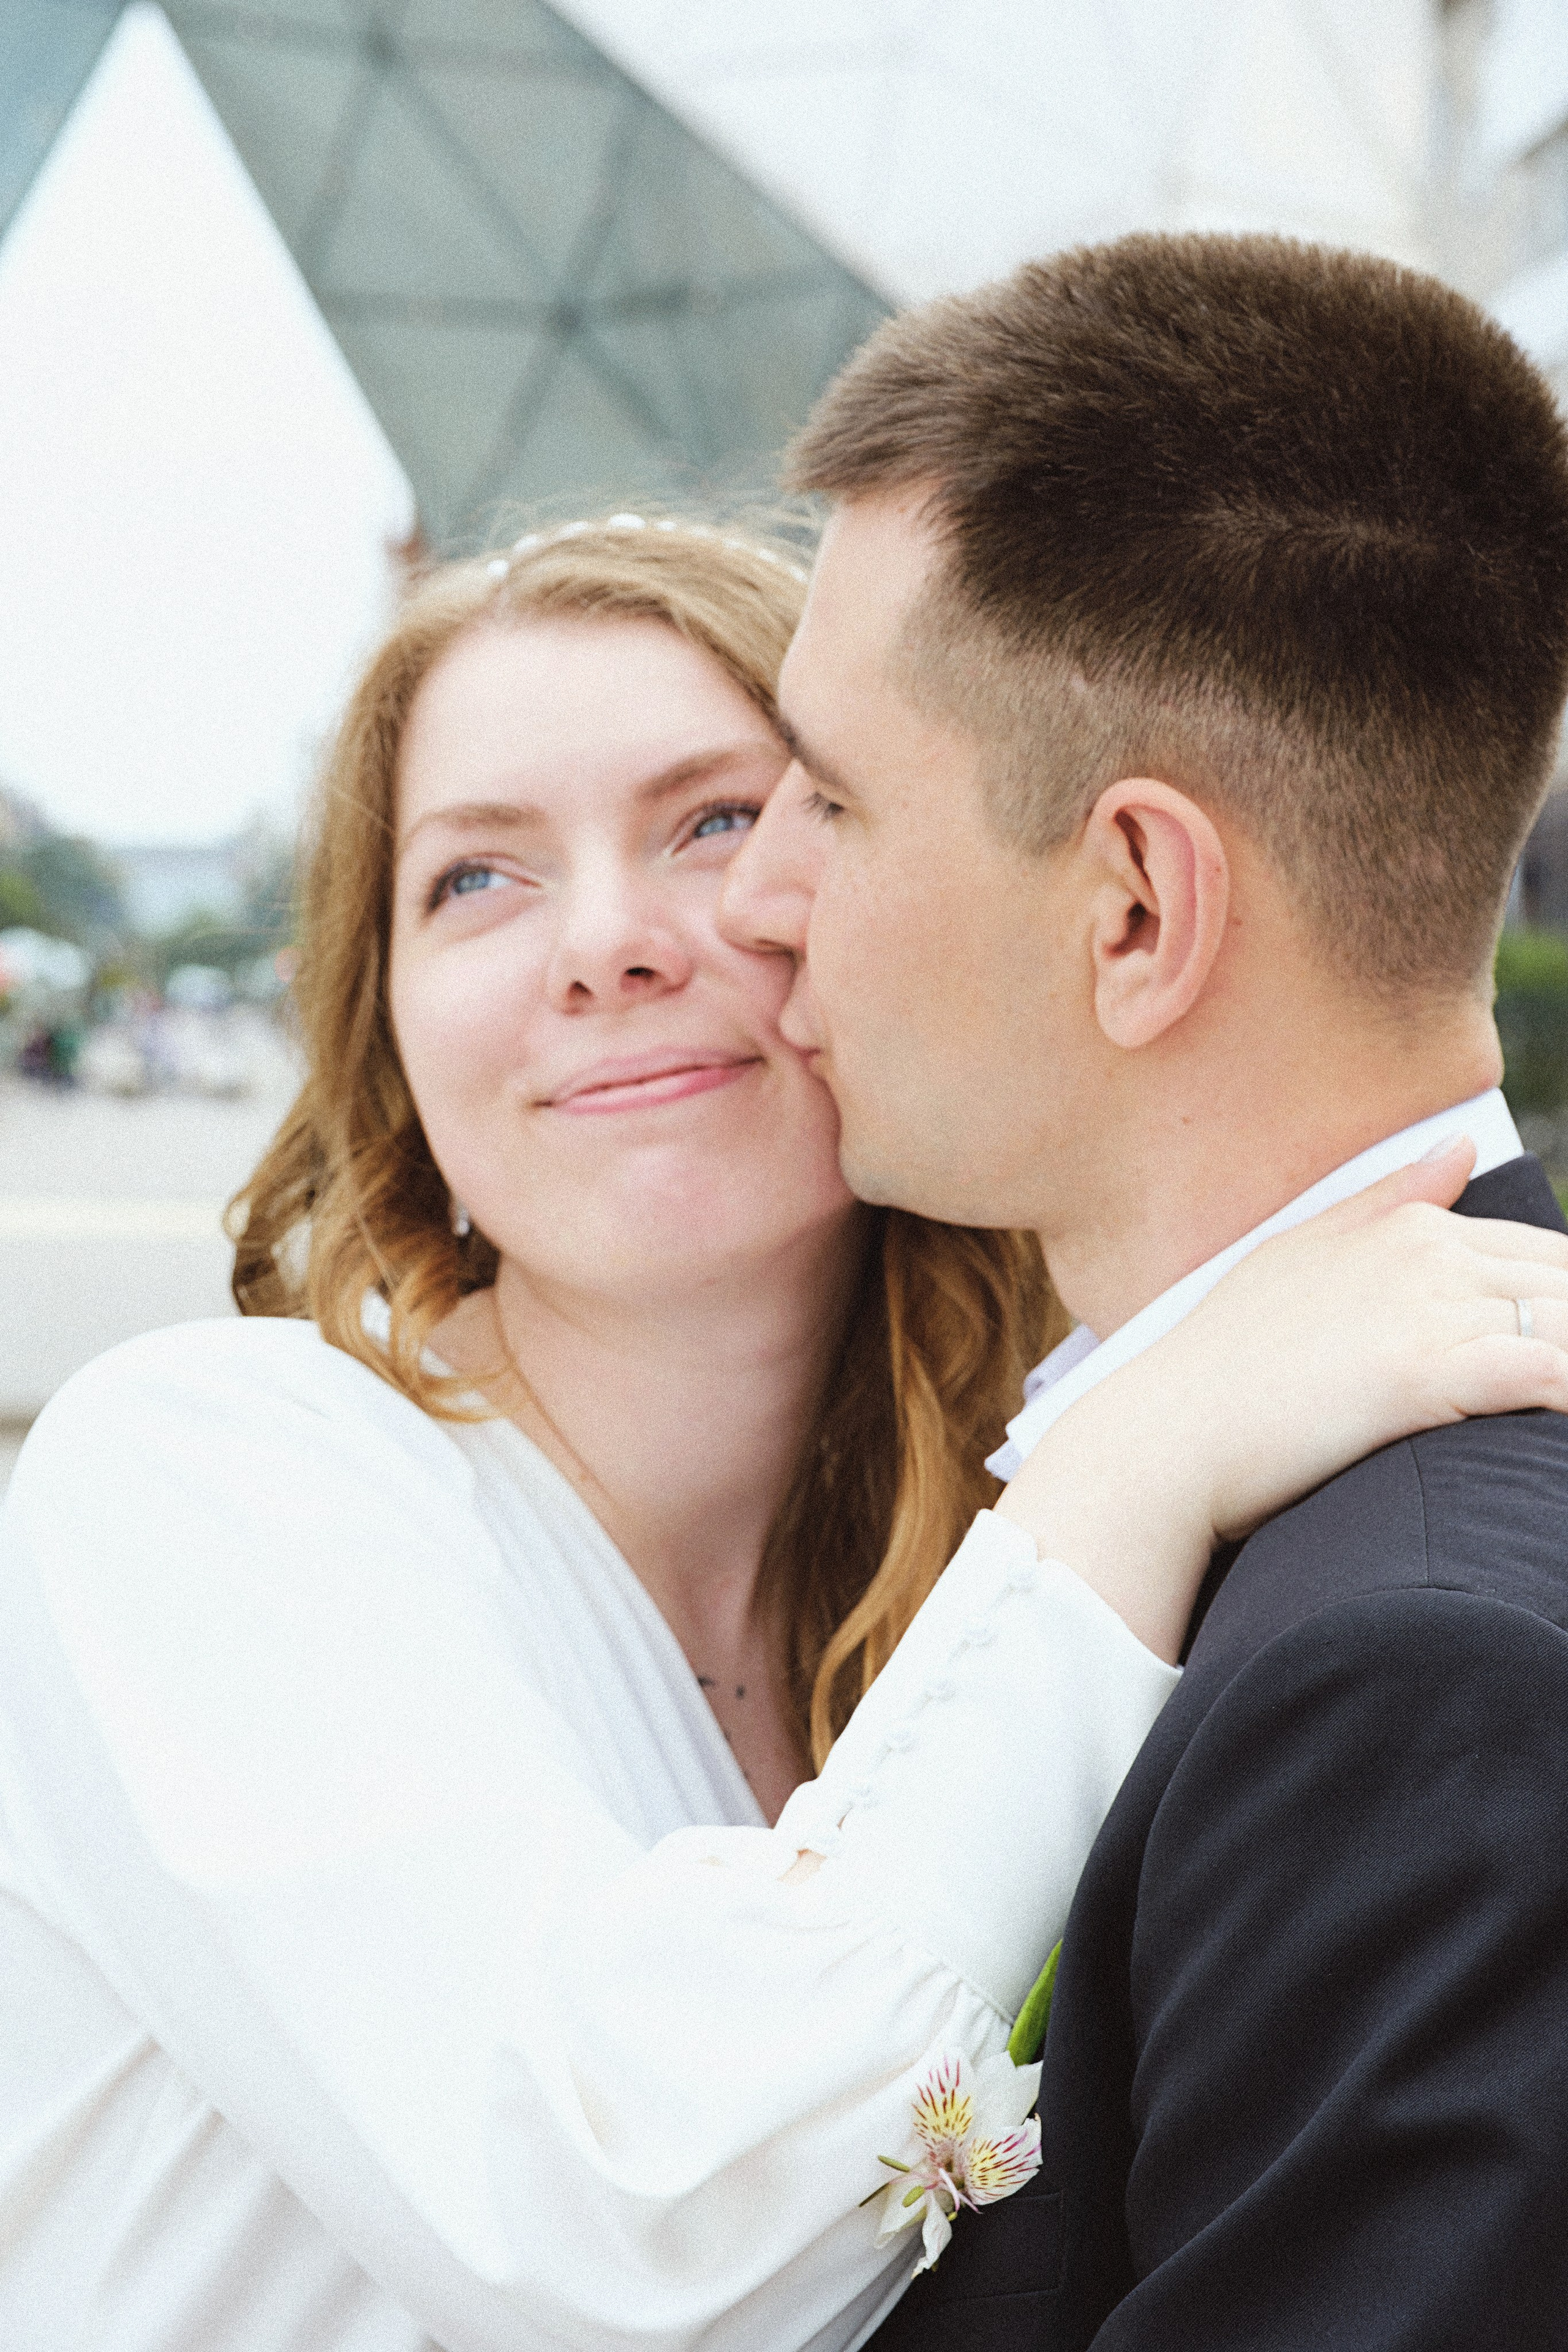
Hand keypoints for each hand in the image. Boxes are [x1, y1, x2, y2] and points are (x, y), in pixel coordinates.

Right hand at [996, 1139, 1567, 1660]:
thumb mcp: (1296, 1258)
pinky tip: (1563, 1424)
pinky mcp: (1424, 1373)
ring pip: (1565, 1322)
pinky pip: (1545, 1372)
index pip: (1543, 1258)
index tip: (1554, 1351)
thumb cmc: (1223, 1365)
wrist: (1166, 1435)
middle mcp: (1423, 1254)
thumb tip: (1459, 1147)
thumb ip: (1384, 1202)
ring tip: (1566, 1416)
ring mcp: (1424, 1308)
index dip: (1567, 1310)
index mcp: (1403, 1228)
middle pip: (1565, 1284)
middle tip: (1562, 1377)